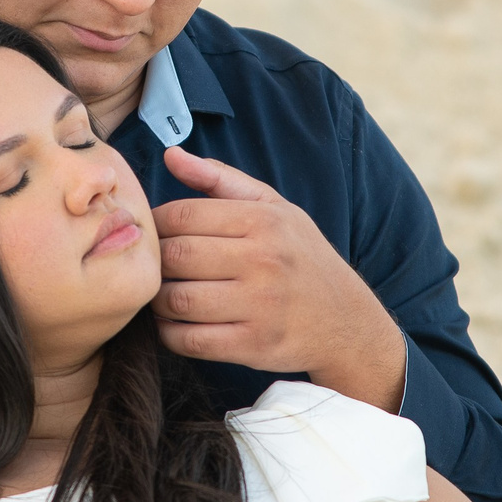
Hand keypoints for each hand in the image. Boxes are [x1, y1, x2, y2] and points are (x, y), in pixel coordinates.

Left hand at [152, 146, 404, 406]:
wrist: (347, 321)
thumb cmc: (300, 257)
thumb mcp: (274, 207)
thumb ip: (220, 180)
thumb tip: (171, 155)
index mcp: (263, 220)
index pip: (182, 215)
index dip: (155, 225)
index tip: (155, 235)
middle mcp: (263, 260)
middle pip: (175, 257)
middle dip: (154, 263)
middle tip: (154, 268)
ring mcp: (260, 306)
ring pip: (176, 300)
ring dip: (158, 300)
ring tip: (164, 294)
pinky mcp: (254, 346)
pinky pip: (189, 340)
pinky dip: (170, 333)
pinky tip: (176, 323)